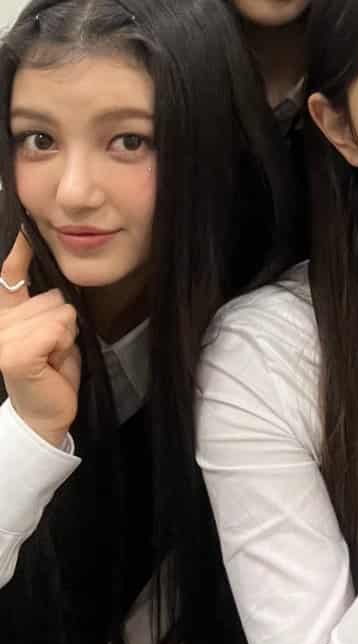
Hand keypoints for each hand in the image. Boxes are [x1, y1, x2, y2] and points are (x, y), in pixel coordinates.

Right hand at [0, 234, 80, 446]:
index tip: (24, 229)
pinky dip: (64, 344)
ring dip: (65, 334)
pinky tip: (52, 362)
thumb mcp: (48, 328)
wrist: (46, 414)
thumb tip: (44, 266)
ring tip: (51, 355)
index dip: (19, 251)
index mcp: (4, 314)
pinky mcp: (14, 355)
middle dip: (62, 321)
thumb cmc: (50, 369)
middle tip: (51, 348)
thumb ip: (41, 300)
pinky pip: (57, 328)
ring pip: (59, 311)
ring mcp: (2, 340)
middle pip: (52, 296)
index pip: (10, 273)